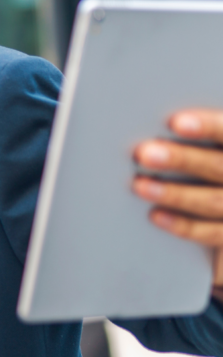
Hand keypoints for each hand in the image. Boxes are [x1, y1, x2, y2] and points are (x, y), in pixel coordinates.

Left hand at [133, 109, 222, 299]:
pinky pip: (213, 233)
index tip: (177, 123)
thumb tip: (150, 124)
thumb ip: (198, 137)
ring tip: (140, 185)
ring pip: (213, 201)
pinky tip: (155, 215)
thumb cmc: (212, 161)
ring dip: (174, 194)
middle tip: (145, 154)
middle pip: (219, 166)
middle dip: (182, 160)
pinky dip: (184, 225)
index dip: (208, 126)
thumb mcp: (210, 148)